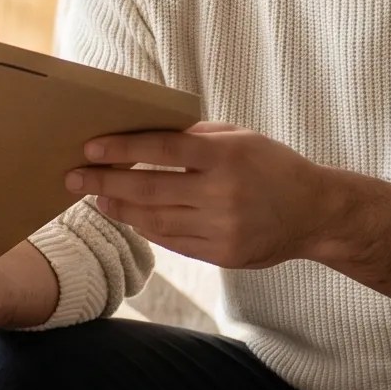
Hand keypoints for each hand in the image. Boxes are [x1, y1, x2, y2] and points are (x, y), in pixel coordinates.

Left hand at [67, 124, 334, 269]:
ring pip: (155, 220)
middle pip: (150, 189)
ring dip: (120, 208)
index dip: (123, 149)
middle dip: (106, 182)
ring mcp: (222, 228)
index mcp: (227, 157)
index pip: (164, 150)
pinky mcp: (222, 255)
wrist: (316, 213)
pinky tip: (129, 215)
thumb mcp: (241, 138)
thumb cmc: (272, 166)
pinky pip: (172, 241)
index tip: (90, 148)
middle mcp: (223, 194)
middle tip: (74, 177)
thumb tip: (143, 134)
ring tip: (98, 197)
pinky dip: (146, 228)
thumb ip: (196, 137)